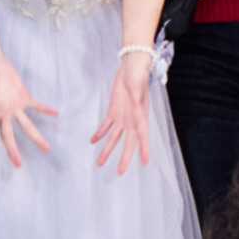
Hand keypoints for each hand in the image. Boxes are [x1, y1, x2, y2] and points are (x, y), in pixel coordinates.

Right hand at [0, 54, 56, 166]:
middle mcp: (3, 111)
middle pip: (8, 135)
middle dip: (13, 150)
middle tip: (18, 164)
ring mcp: (14, 106)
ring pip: (26, 125)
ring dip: (35, 136)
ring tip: (46, 148)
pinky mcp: (22, 96)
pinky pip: (35, 105)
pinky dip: (44, 109)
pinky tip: (55, 113)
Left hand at [92, 50, 157, 175]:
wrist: (131, 65)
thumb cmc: (138, 75)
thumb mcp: (138, 87)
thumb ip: (137, 100)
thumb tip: (137, 110)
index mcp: (141, 115)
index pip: (143, 136)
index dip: (143, 149)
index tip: (144, 163)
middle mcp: (133, 120)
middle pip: (128, 142)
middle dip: (124, 157)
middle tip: (119, 172)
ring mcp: (123, 116)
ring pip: (115, 138)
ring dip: (107, 150)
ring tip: (100, 163)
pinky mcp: (113, 110)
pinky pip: (106, 125)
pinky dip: (100, 134)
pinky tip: (93, 141)